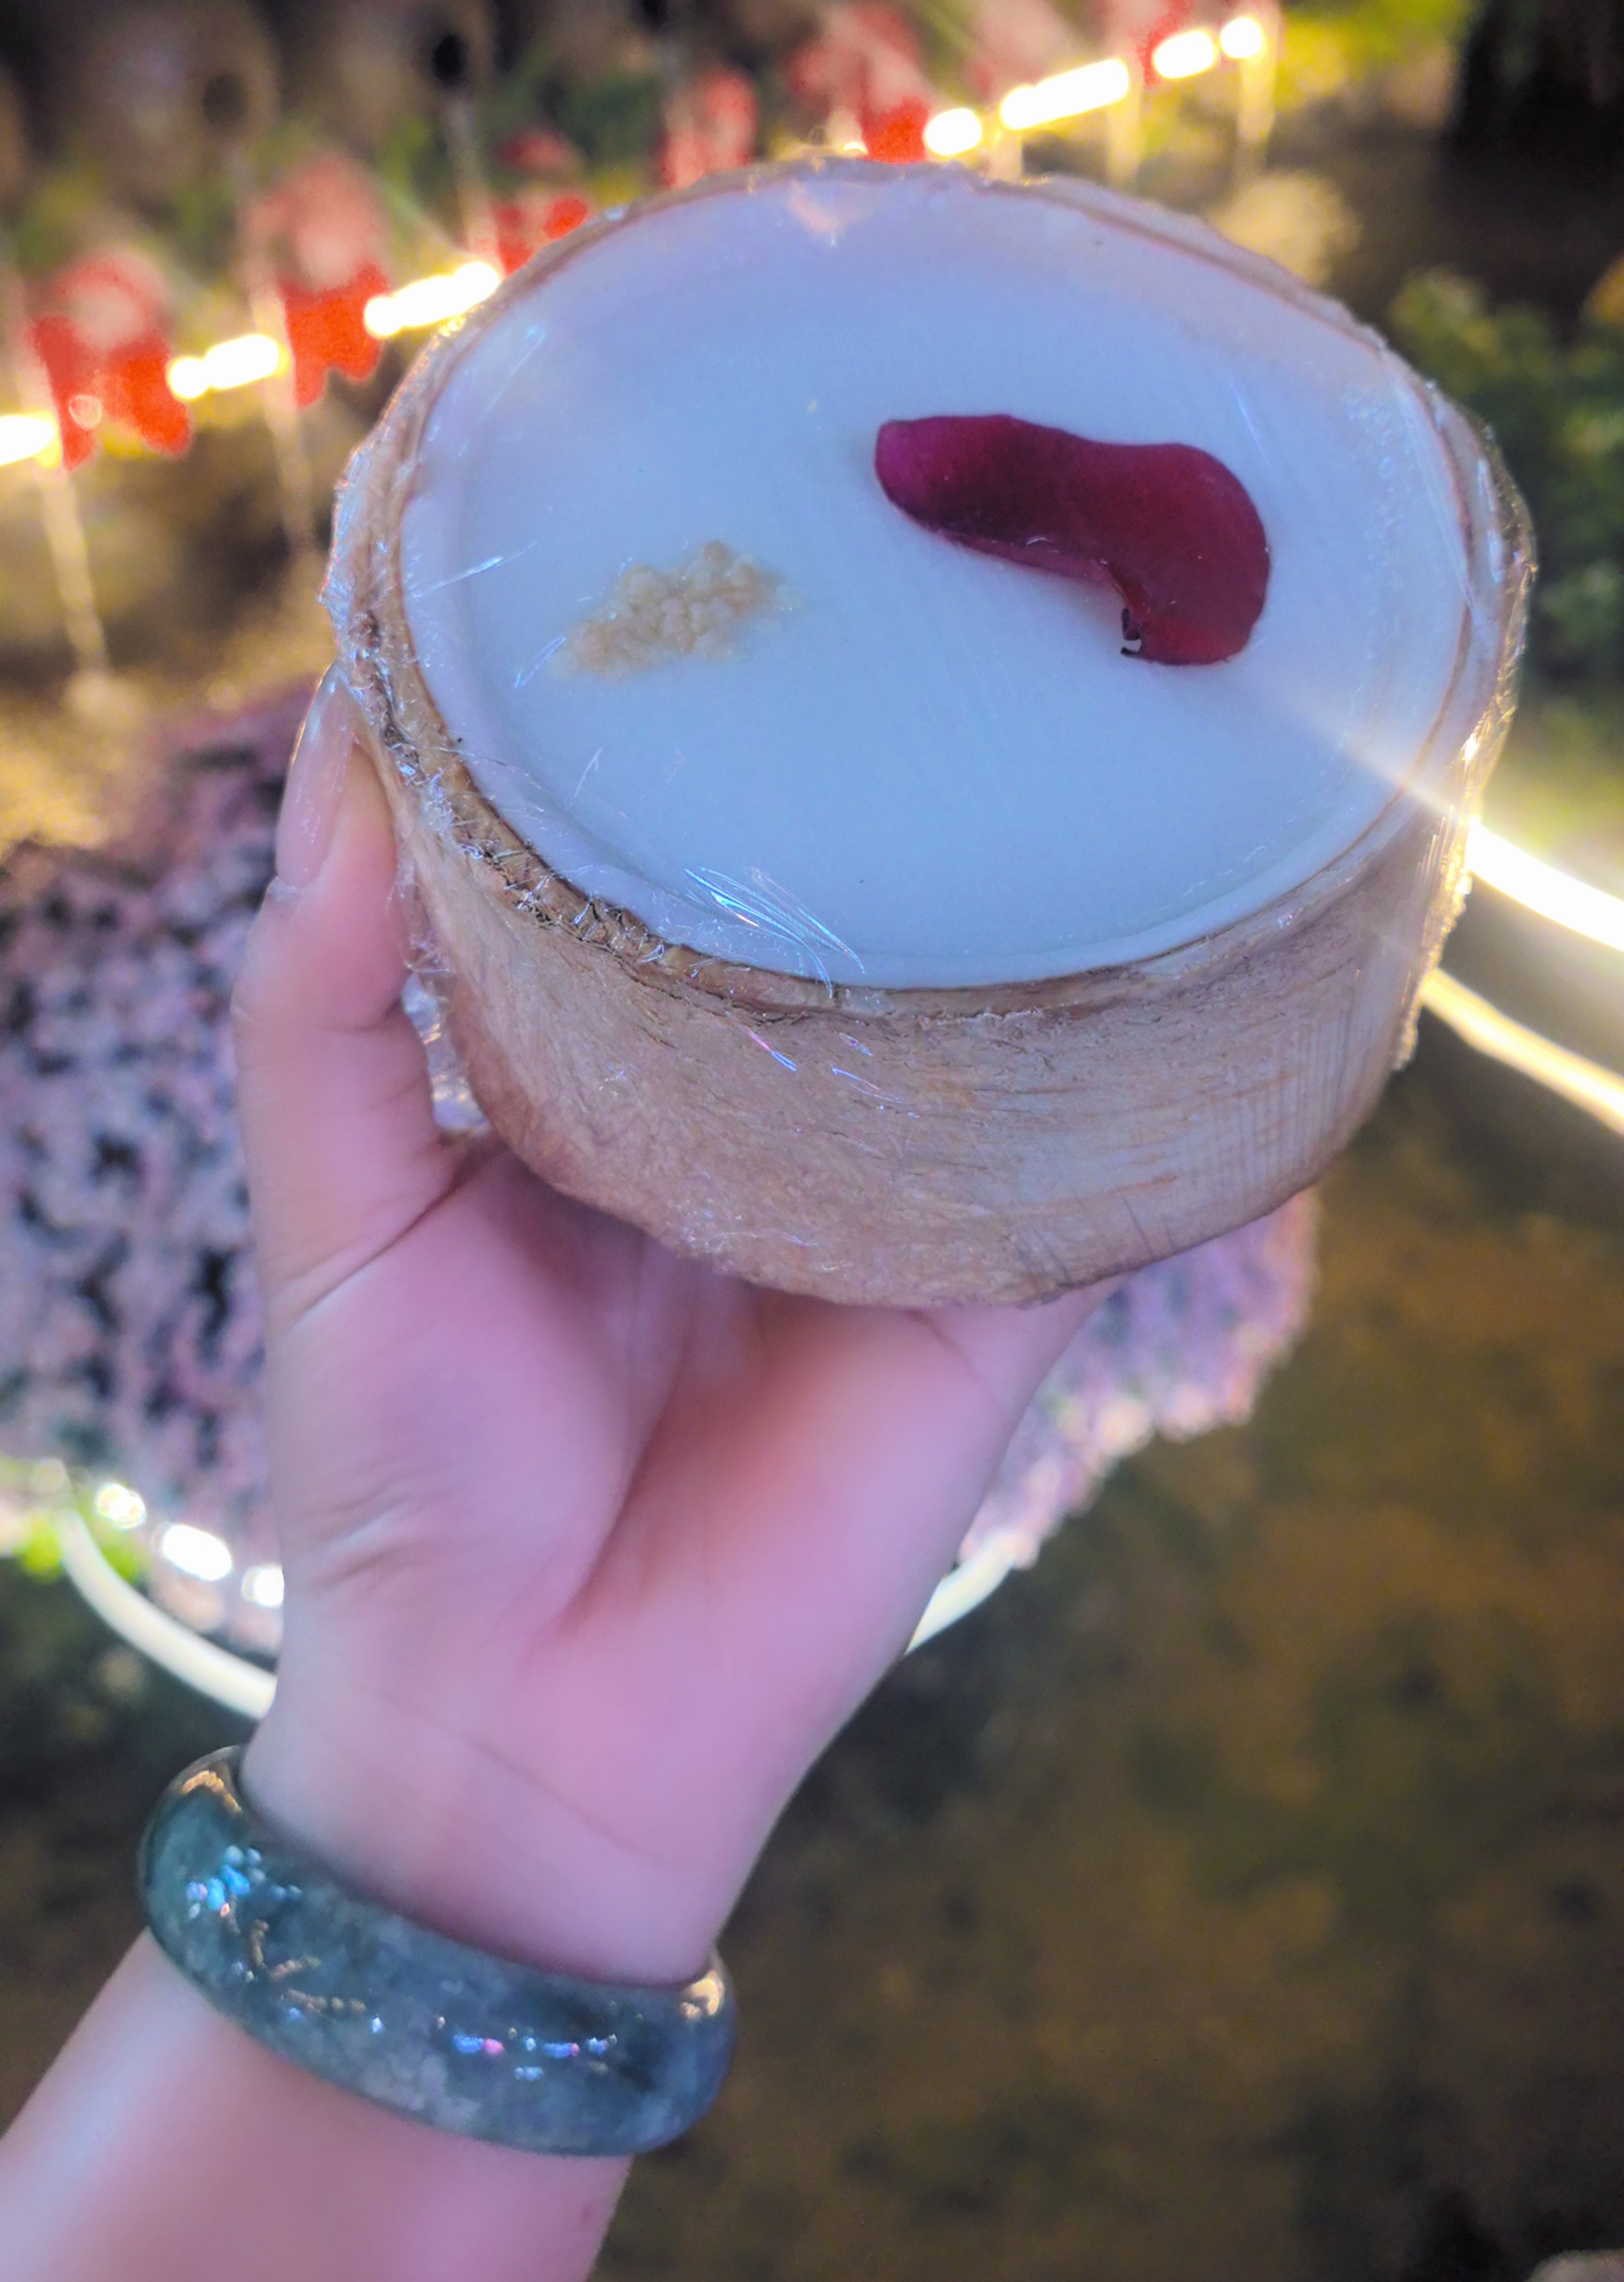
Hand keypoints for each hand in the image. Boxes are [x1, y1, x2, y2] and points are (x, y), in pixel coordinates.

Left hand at [234, 667, 1097, 1986]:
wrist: (520, 1731)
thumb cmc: (401, 1467)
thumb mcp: (335, 1191)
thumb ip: (326, 980)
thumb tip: (350, 734)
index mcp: (611, 1075)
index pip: (667, 864)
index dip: (673, 729)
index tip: (677, 550)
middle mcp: (765, 1113)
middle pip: (842, 911)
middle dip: (865, 772)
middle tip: (898, 567)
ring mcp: (892, 1198)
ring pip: (978, 1007)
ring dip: (1014, 882)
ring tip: (1043, 688)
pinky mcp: (991, 1295)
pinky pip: (1091, 1158)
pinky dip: (1134, 1060)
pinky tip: (1162, 912)